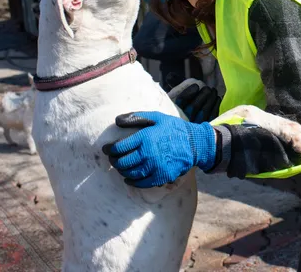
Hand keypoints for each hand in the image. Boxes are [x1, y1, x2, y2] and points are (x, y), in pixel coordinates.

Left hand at [101, 111, 215, 187]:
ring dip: (122, 171)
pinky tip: (129, 178)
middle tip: (112, 159)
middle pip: (122, 162)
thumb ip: (136, 117)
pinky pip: (141, 183)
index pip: (119, 148)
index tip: (106, 149)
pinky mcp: (161, 177)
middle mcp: (148, 154)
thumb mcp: (157, 117)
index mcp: (145, 138)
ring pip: (129, 173)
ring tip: (120, 167)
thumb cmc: (174, 128)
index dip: (109, 149)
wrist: (194, 143)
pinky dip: (132, 181)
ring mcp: (154, 167)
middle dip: (114, 161)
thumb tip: (116, 121)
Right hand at [166, 73, 220, 122]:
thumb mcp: (177, 96)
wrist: (189, 126)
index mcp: (174, 111)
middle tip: (207, 88)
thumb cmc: (183, 106)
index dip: (189, 92)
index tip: (196, 86)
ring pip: (203, 112)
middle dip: (202, 95)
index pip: (181, 102)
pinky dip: (215, 106)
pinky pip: (211, 117)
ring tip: (213, 91)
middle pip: (193, 107)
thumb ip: (175, 85)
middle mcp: (183, 120)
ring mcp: (194, 126)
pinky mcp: (204, 128)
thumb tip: (170, 75)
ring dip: (210, 99)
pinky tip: (217, 98)